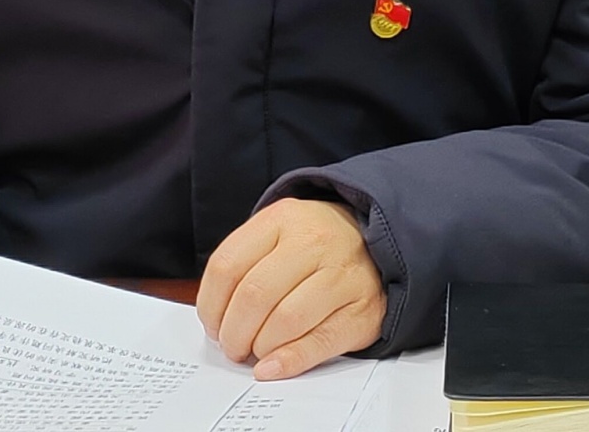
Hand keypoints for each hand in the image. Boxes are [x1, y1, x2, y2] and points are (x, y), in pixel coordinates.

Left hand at [195, 197, 387, 380]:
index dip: (211, 304)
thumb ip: (246, 266)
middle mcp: (314, 241)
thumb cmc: (315, 246)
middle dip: (234, 332)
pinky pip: (320, 341)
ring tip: (255, 352)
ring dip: (260, 347)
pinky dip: (290, 360)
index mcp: (282, 220)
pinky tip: (272, 367)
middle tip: (232, 347)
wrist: (377, 243)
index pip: (228, 265)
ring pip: (286, 320)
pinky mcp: (363, 309)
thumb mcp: (278, 234)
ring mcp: (342, 275)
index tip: (212, 325)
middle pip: (255, 295)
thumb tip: (216, 319)